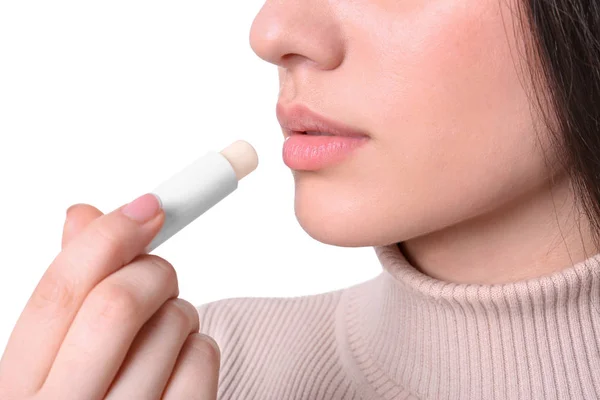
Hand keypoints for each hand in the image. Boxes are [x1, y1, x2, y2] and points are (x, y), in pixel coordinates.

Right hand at [0, 194, 219, 399]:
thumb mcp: (57, 358)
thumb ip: (71, 291)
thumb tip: (85, 214)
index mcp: (20, 386)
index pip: (59, 292)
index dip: (108, 236)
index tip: (149, 206)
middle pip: (118, 304)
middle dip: (153, 269)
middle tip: (160, 272)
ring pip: (174, 323)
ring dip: (179, 311)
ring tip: (162, 334)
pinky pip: (204, 357)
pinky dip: (200, 345)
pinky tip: (179, 365)